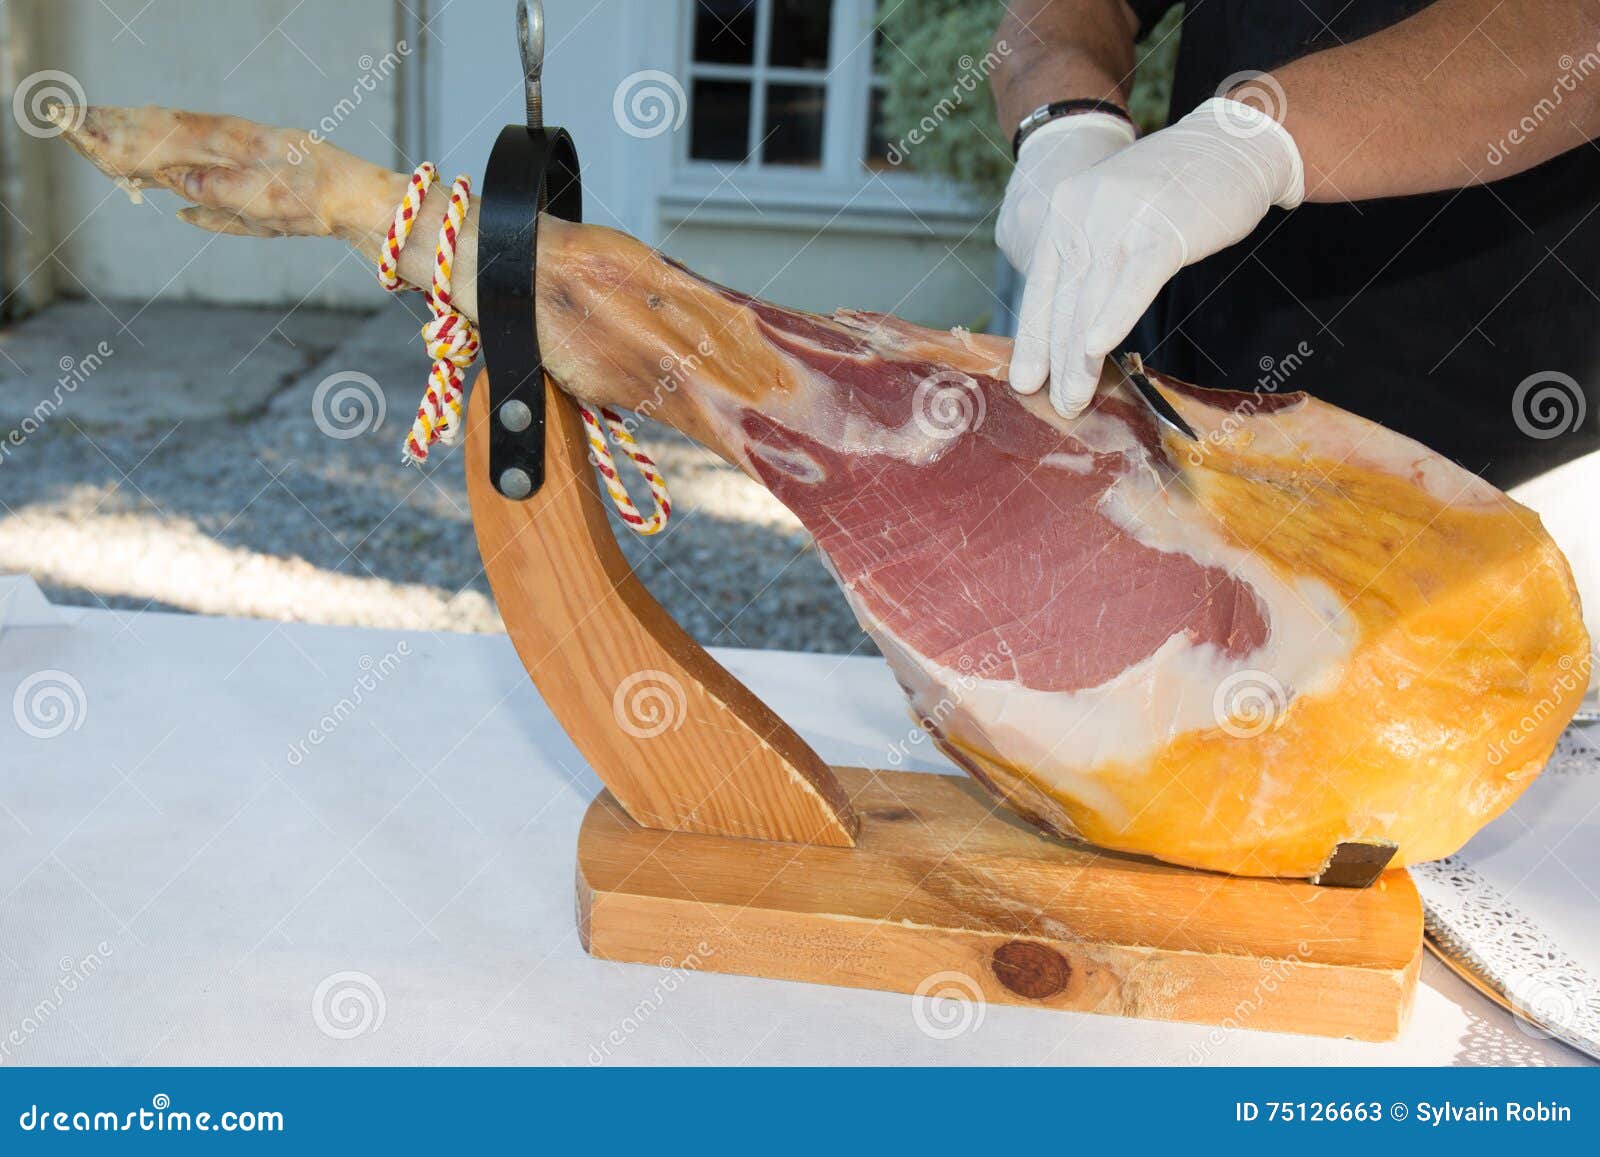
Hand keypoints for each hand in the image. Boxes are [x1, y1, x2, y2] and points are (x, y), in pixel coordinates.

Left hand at [1006, 97, 1304, 416]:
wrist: (1229, 142)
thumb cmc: (1172, 190)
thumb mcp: (1112, 212)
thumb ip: (1087, 254)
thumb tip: (1069, 320)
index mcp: (1064, 210)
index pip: (1041, 287)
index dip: (1032, 339)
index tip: (1025, 382)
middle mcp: (1083, 212)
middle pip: (1063, 301)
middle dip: (1056, 361)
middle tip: (1057, 407)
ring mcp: (1121, 219)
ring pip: (1091, 300)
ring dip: (1080, 358)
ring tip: (1077, 399)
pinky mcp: (1163, 230)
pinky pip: (1133, 282)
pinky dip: (1114, 316)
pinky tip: (1099, 347)